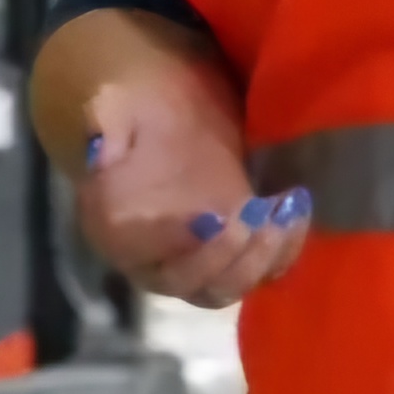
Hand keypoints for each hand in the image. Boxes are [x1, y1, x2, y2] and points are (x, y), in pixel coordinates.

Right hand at [74, 82, 311, 308]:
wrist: (170, 119)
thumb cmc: (141, 113)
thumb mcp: (118, 106)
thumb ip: (106, 122)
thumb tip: (98, 145)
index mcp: (114, 229)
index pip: (138, 254)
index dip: (173, 243)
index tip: (209, 218)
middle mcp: (155, 258)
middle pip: (190, 283)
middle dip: (225, 256)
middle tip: (252, 213)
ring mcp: (200, 264)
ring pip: (228, 287)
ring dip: (260, 257)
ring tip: (282, 211)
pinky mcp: (238, 257)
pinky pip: (263, 272)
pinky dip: (285, 251)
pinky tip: (296, 208)